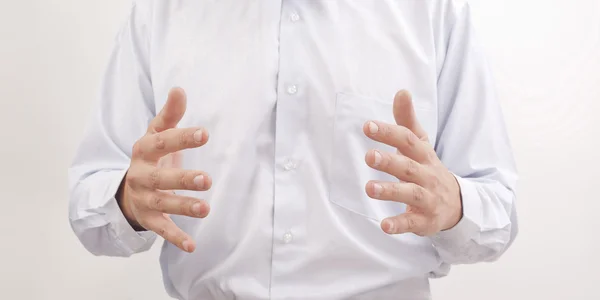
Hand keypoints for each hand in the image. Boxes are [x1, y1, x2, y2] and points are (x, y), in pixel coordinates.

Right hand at [117, 87, 210, 252]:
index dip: (183, 138)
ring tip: (205, 209)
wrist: (124, 188)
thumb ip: (170, 115)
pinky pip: (162, 229)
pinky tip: (192, 246)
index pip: (163, 142)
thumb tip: (179, 89)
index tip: (205, 134)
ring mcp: (144, 199)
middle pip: (161, 178)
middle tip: (207, 179)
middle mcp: (141, 175)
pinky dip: (176, 238)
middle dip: (183, 179)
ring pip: (163, 204)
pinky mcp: (148, 218)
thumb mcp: (155, 134)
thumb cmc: (149, 157)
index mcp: (144, 151)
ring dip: (183, 207)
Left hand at [363, 90, 462, 235]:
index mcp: (424, 155)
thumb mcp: (421, 145)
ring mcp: (428, 199)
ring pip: (410, 194)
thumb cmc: (429, 169)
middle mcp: (427, 175)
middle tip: (368, 156)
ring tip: (369, 188)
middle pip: (408, 167)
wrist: (457, 204)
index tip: (368, 126)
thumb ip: (407, 121)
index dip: (389, 133)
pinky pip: (412, 222)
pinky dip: (399, 224)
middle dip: (389, 161)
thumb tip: (401, 91)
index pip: (408, 140)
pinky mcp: (425, 220)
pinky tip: (384, 226)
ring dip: (390, 191)